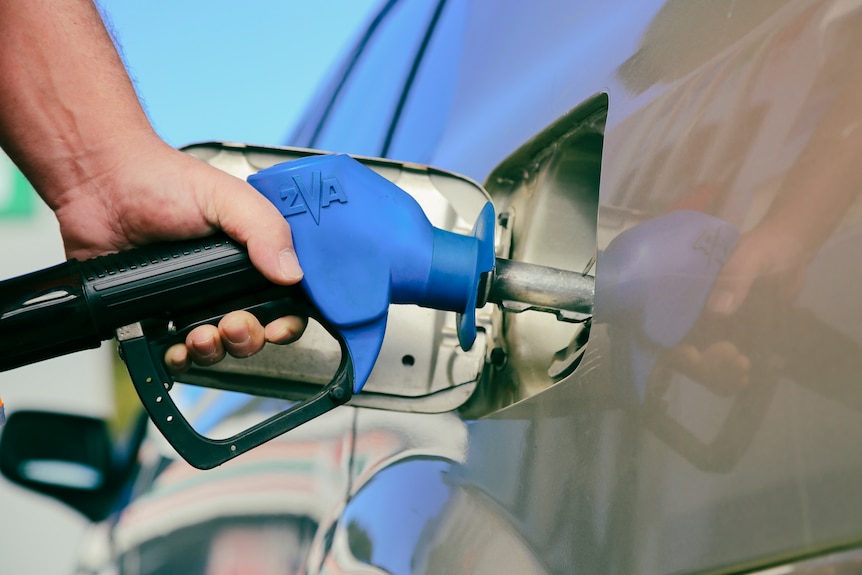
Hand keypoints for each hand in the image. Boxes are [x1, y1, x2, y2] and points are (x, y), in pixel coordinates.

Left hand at [52, 133, 306, 370]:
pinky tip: (175, 348)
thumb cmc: (159, 179)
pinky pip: (174, 351)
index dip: (287, 320)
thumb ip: (266, 229)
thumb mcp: (226, 197)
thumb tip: (291, 272)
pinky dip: (178, 359)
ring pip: (218, 347)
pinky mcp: (156, 313)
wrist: (98, 185)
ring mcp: (191, 299)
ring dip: (214, 350)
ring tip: (200, 335)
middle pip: (254, 331)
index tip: (277, 327)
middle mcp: (225, 281)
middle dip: (247, 338)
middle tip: (232, 323)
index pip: (285, 299)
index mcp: (251, 254)